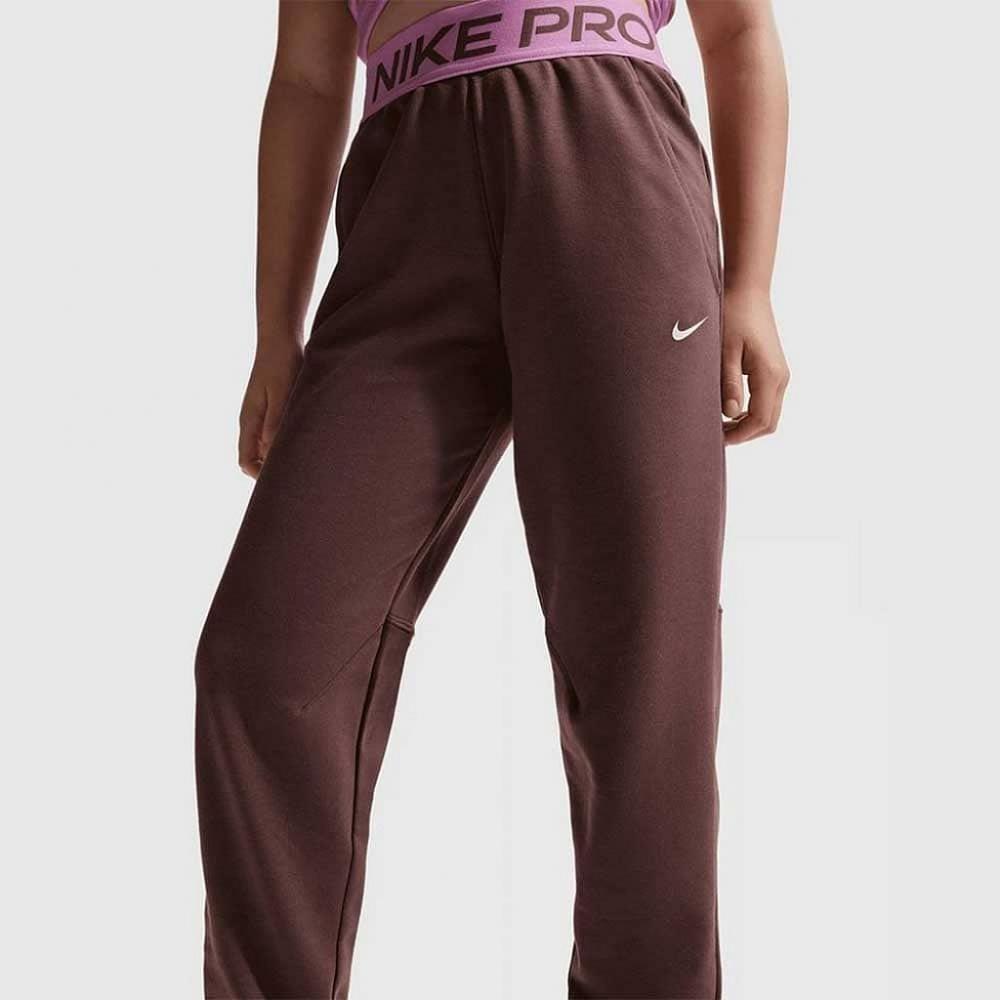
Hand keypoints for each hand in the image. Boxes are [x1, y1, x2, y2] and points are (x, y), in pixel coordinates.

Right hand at [238, 340, 302, 477]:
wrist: (282, 338)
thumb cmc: (281, 364)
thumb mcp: (281, 393)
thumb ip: (276, 421)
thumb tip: (273, 451)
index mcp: (249, 421)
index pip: (246, 462)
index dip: (261, 476)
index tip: (284, 479)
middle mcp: (253, 422)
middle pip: (257, 459)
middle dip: (274, 469)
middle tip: (302, 475)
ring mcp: (263, 416)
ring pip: (268, 448)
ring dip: (283, 455)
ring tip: (309, 459)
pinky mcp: (274, 409)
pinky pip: (277, 435)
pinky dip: (289, 441)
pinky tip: (309, 440)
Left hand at [721, 287, 789, 444]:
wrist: (748, 291)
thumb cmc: (733, 316)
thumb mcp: (724, 350)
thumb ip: (728, 382)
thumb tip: (730, 412)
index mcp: (769, 374)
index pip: (760, 420)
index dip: (739, 435)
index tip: (716, 438)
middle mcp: (780, 377)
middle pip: (768, 423)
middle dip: (744, 434)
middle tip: (716, 434)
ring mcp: (780, 374)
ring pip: (769, 414)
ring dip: (747, 424)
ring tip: (719, 423)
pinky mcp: (774, 370)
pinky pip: (767, 402)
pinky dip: (751, 412)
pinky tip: (729, 409)